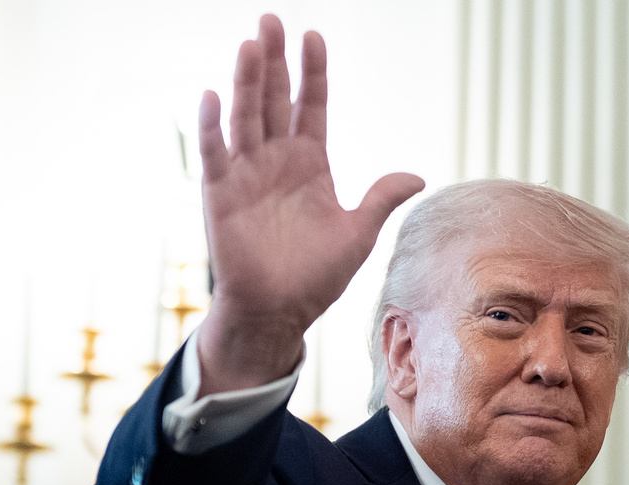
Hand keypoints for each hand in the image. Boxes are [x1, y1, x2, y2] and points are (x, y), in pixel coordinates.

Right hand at [195, 15, 423, 395]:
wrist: (278, 312)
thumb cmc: (316, 277)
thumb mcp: (357, 234)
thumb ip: (380, 199)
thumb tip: (417, 175)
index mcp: (309, 165)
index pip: (312, 106)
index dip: (312, 72)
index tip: (314, 37)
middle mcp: (276, 161)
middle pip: (274, 99)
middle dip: (274, 61)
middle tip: (272, 20)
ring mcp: (246, 175)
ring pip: (246, 117)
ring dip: (246, 81)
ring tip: (251, 44)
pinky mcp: (220, 195)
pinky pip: (215, 154)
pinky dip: (212, 126)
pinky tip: (213, 94)